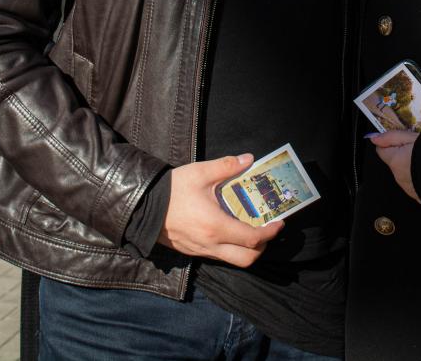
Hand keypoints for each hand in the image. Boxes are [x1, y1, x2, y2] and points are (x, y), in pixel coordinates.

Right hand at [157, 154, 282, 266]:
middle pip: (247, 259)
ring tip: (251, 231)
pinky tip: (229, 231)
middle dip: (262, 248)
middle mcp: (211, 244)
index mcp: (216, 226)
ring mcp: (201, 251)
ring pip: (232, 260)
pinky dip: (230, 248)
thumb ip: (226, 166)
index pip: (253, 239)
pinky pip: (218, 256)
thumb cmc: (171, 190)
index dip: (270, 233)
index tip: (279, 223)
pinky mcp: (192, 251)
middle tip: (267, 231)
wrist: (141, 207)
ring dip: (246, 250)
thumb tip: (249, 159)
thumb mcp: (200, 173)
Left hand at [368, 131, 420, 203]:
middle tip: (418, 149)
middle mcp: (399, 177)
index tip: (401, 140)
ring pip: (405, 174)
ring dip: (412, 168)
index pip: (382, 151)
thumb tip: (374, 138)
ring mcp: (409, 188)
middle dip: (403, 156)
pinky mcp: (419, 196)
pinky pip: (415, 184)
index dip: (390, 143)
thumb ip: (392, 137)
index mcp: (395, 161)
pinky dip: (419, 179)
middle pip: (395, 163)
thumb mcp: (413, 137)